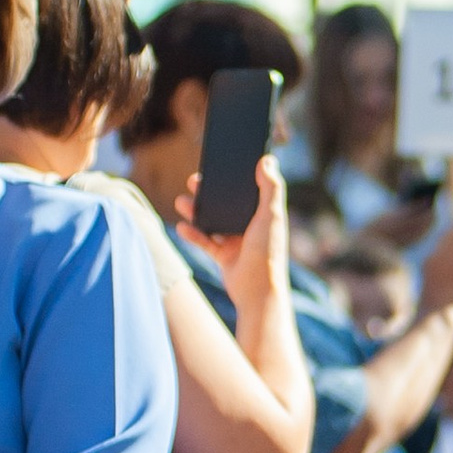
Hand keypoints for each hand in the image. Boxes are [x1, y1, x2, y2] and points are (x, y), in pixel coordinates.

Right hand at [175, 153, 289, 294]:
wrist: (257, 293)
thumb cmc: (267, 253)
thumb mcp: (270, 216)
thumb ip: (270, 188)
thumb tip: (267, 160)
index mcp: (265, 215)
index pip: (251, 190)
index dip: (237, 177)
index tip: (222, 163)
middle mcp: (252, 226)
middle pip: (228, 203)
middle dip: (210, 192)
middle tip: (194, 180)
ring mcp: (238, 241)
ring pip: (214, 221)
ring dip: (197, 211)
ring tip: (181, 201)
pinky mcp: (226, 256)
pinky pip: (206, 241)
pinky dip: (194, 234)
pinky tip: (182, 227)